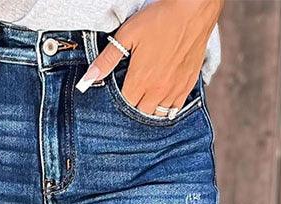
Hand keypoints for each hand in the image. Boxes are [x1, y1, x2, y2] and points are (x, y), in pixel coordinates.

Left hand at [75, 0, 222, 116]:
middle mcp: (158, 90)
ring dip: (150, 109)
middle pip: (141, 113)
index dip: (120, 99)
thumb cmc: (160, 19)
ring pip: (158, 114)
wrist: (193, 11)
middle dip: (134, 107)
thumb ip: (106, 60)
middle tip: (132, 94)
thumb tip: (87, 79)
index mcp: (140, 80)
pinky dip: (167, 109)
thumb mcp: (127, 35)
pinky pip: (175, 109)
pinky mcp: (188, 85)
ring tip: (145, 98)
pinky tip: (162, 99)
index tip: (119, 91)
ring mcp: (174, 90)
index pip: (125, 105)